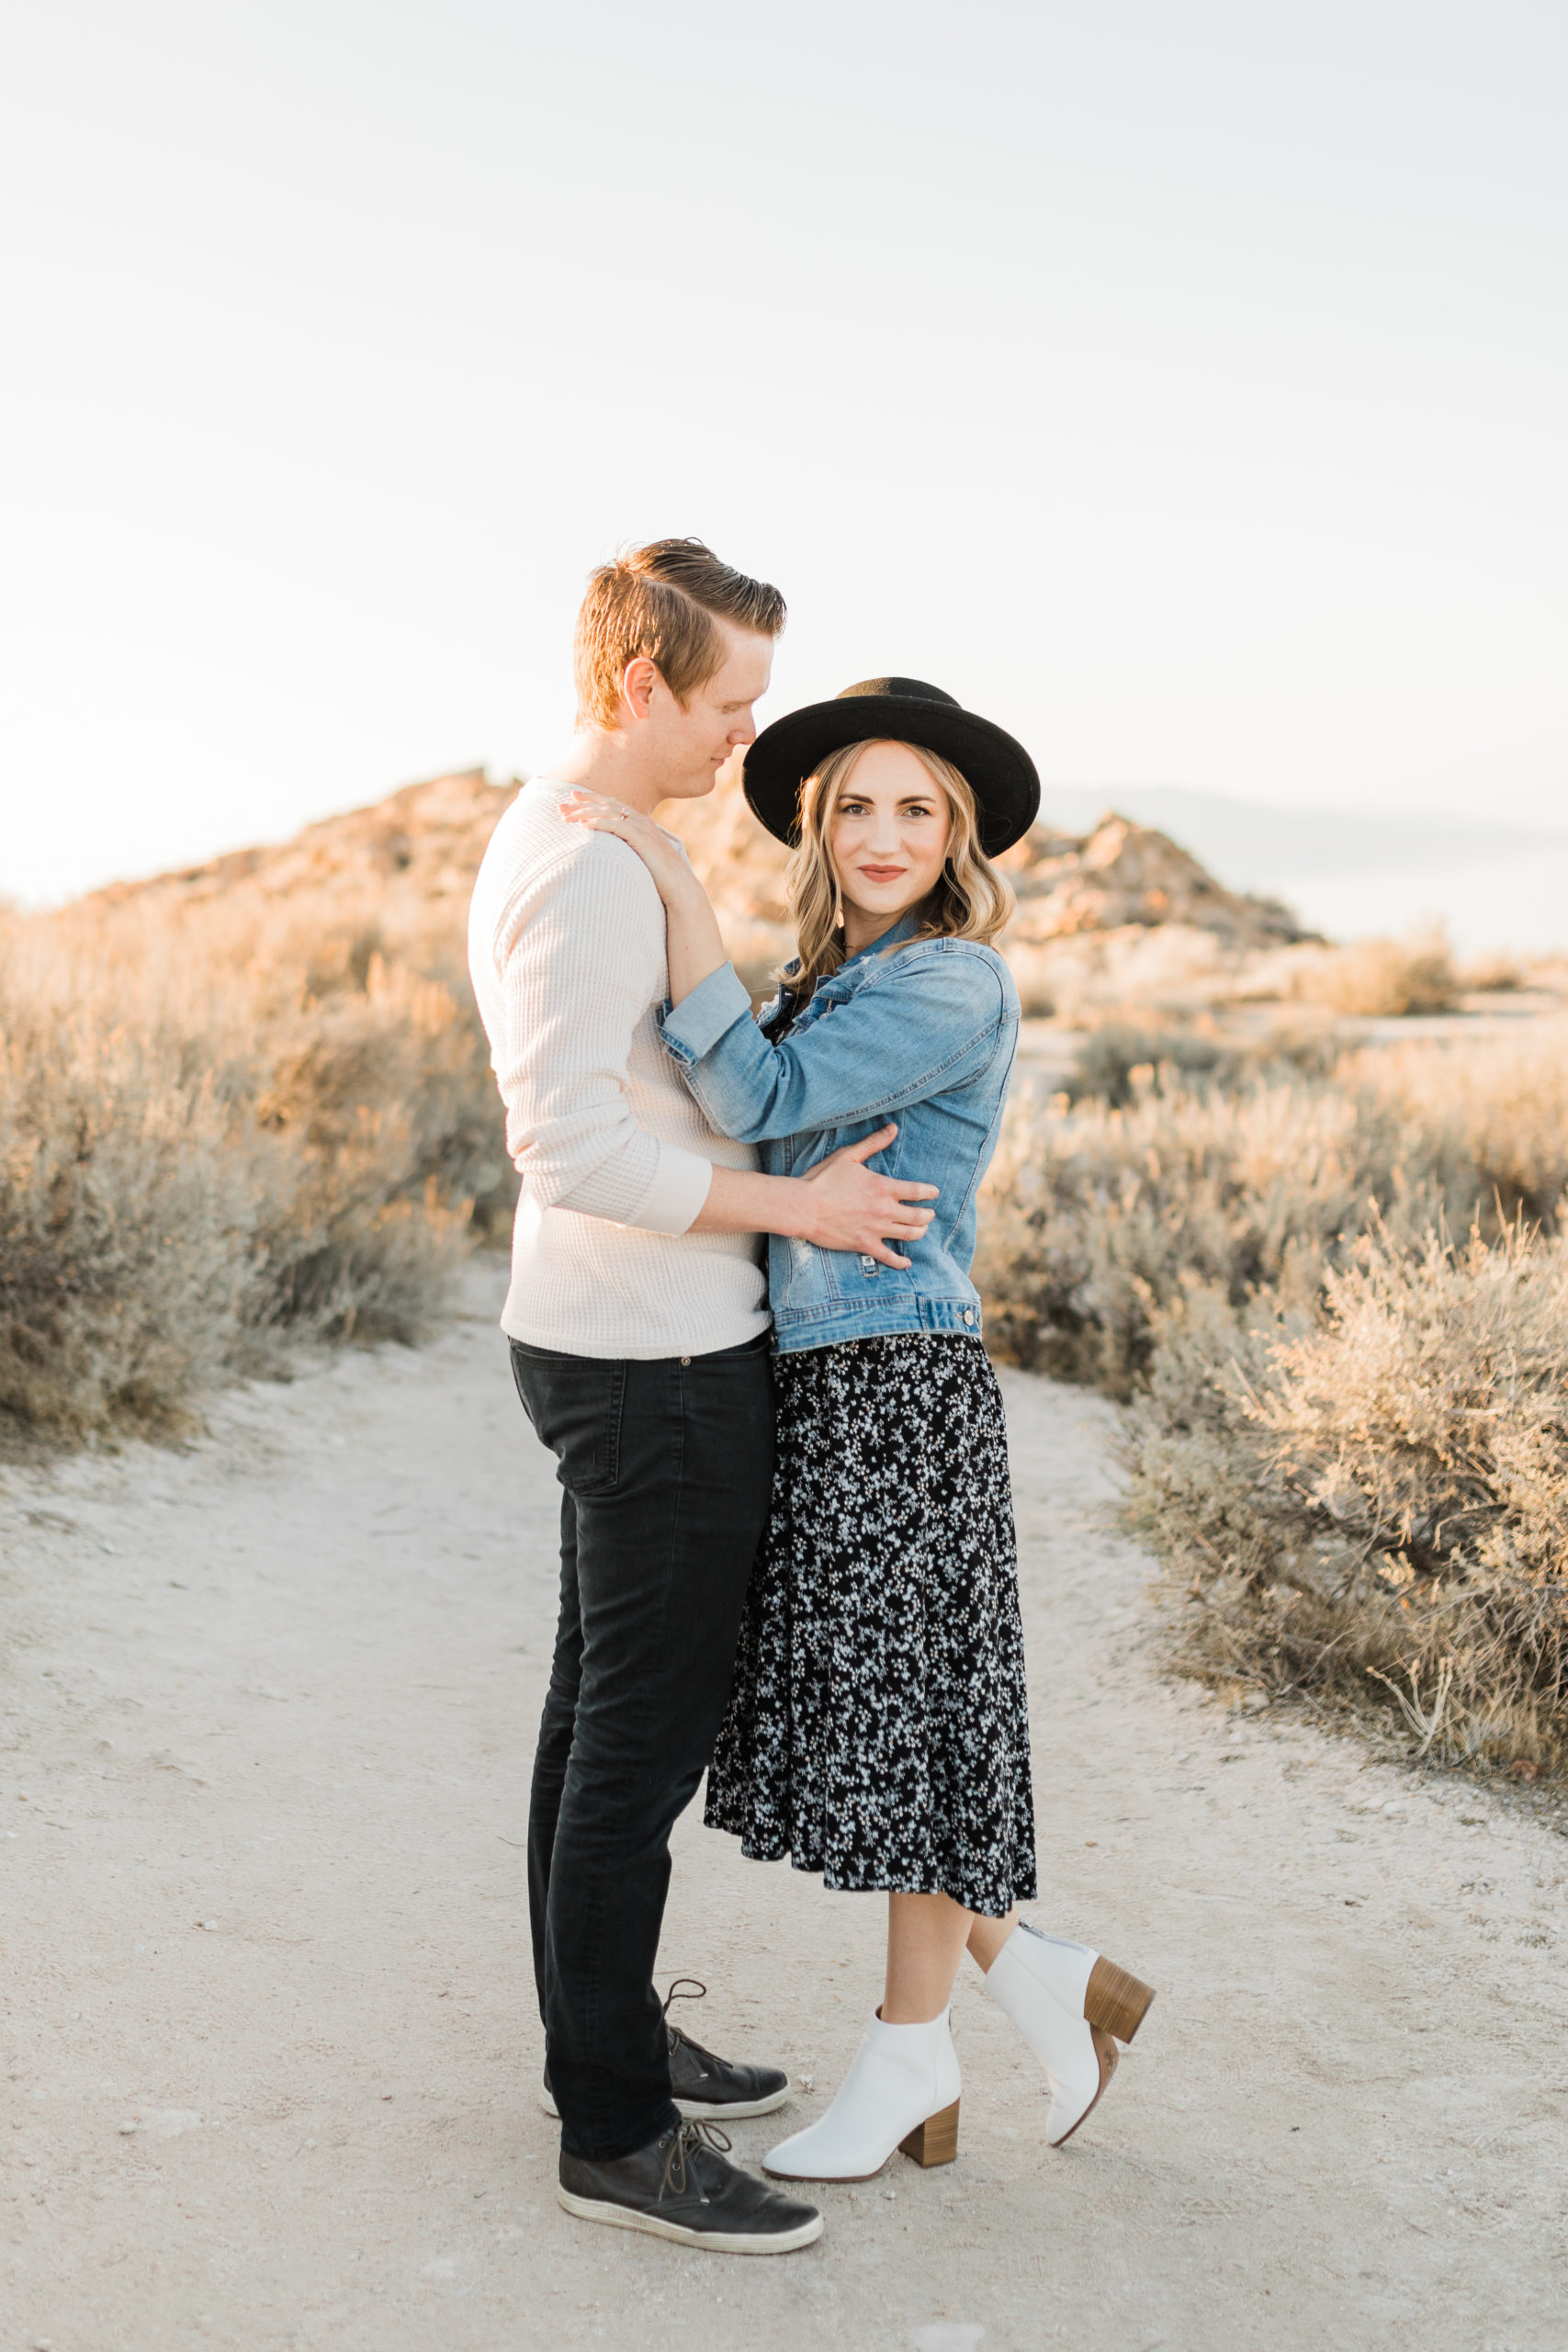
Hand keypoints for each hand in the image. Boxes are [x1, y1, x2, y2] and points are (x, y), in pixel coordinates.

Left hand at [560, 788, 695, 906]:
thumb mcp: (641, 859)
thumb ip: (628, 850)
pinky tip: (584, 825)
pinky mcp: (643, 840)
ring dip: (585, 813)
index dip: (591, 800)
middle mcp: (642, 822)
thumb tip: (610, 854)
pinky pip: (617, 826)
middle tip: (560, 807)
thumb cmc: (660, 878)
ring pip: (609, 813)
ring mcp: (643, 829)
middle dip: (582, 804)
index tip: (571, 798)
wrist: (680, 888)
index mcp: (641, 824)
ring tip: (566, 818)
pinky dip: (599, 823)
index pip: (612, 805)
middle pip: (607, 805)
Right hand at [795, 1124, 937, 1268]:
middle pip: (919, 1216)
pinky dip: (901, 1261)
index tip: (934, 1193)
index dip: (929, 1192)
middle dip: (927, 1215)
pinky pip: (889, 1257)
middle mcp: (885, 1210)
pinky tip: (906, 1262)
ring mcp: (876, 1229)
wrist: (803, 1207)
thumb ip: (873, 1143)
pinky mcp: (865, 1245)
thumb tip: (893, 1128)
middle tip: (929, 1214)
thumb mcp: (849, 1156)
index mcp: (883, 1187)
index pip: (917, 1191)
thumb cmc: (823, 1179)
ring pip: (910, 1235)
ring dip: (920, 1232)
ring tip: (921, 1230)